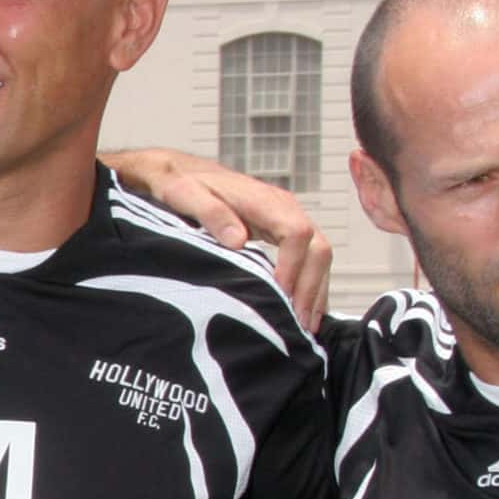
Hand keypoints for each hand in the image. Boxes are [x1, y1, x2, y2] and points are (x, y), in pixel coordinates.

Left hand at [108, 148, 331, 330]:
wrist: (181, 173)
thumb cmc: (182, 184)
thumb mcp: (187, 195)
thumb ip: (212, 214)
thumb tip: (238, 240)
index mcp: (264, 201)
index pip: (296, 233)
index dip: (293, 265)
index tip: (280, 294)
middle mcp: (282, 208)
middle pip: (317, 247)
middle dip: (312, 285)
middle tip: (301, 323)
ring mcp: (284, 219)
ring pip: (318, 254)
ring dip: (316, 289)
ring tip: (307, 325)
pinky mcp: (280, 230)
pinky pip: (307, 256)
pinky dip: (309, 282)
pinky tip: (303, 307)